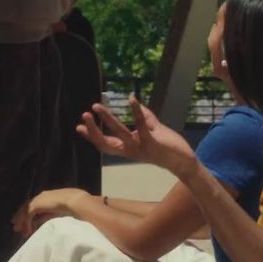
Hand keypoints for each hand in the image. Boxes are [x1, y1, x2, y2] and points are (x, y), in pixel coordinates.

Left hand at [12, 187, 90, 236]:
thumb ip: (49, 215)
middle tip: (16, 226)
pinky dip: (26, 223)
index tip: (25, 222)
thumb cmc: (72, 206)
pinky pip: (28, 215)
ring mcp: (38, 200)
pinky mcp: (36, 205)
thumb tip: (42, 221)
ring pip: (25, 211)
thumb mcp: (58, 212)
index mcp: (46, 197)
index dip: (28, 214)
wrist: (74, 201)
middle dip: (21, 217)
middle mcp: (40, 197)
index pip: (33, 205)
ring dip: (22, 222)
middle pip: (26, 207)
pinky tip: (27, 231)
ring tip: (19, 230)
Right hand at [76, 97, 194, 174]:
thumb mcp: (151, 131)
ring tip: (97, 106)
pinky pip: (141, 125)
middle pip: (105, 142)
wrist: (184, 162)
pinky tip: (131, 99)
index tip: (78, 127)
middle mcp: (130, 151)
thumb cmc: (167, 147)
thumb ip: (143, 117)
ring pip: (119, 133)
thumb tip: (134, 102)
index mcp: (127, 149)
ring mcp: (140, 148)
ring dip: (107, 119)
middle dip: (93, 129)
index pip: (104, 144)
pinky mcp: (152, 143)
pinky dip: (135, 111)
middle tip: (84, 115)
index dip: (91, 136)